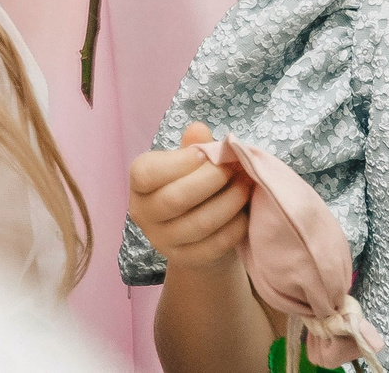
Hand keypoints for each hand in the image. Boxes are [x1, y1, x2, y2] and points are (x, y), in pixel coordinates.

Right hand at [127, 121, 253, 273]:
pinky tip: (246, 211)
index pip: (145, 174)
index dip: (179, 162)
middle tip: (237, 167)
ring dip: (231, 201)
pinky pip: (216, 244)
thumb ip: (194, 147)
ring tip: (246, 184)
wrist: (200, 235)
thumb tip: (198, 129)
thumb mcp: (192, 164)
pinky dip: (237, 225)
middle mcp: (145, 214)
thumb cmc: (195, 186)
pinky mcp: (187, 259)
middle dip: (213, 179)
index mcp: (141, 185)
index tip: (206, 154)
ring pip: (199, 223)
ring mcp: (163, 241)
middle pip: (175, 199)